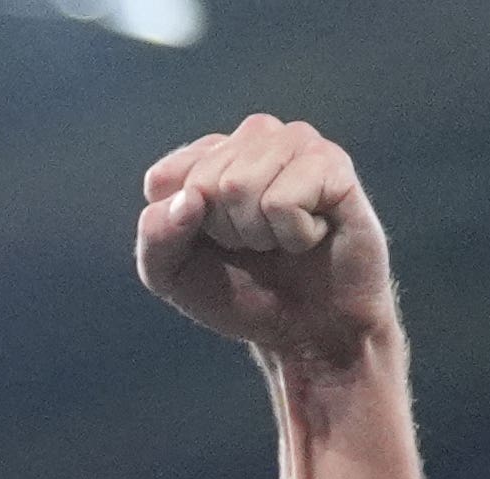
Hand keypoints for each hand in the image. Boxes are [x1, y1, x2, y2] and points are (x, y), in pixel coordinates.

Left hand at [137, 114, 394, 370]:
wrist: (308, 329)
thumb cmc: (241, 292)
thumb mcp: (173, 275)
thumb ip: (155, 237)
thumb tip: (189, 198)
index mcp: (209, 155)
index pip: (164, 179)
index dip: (179, 231)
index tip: (210, 245)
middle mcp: (254, 137)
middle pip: (203, 183)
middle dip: (223, 233)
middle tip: (254, 246)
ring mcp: (296, 143)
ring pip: (240, 185)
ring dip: (257, 233)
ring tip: (281, 239)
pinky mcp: (333, 162)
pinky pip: (283, 200)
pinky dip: (292, 235)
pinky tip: (312, 234)